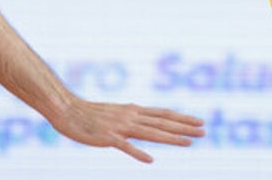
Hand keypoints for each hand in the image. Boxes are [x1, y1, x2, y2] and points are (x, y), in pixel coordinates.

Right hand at [51, 99, 204, 162]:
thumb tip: (145, 121)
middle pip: (163, 122)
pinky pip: (125, 146)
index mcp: (133, 110)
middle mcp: (131, 116)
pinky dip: (138, 153)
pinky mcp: (107, 137)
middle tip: (204, 130)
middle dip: (185, 127)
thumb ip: (131, 118)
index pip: (163, 114)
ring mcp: (120, 126)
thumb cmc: (91, 114)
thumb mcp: (116, 113)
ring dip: (171, 137)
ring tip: (189, 142)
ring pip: (151, 133)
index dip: (182, 118)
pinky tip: (150, 160)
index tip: (199, 122)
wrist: (67, 110)